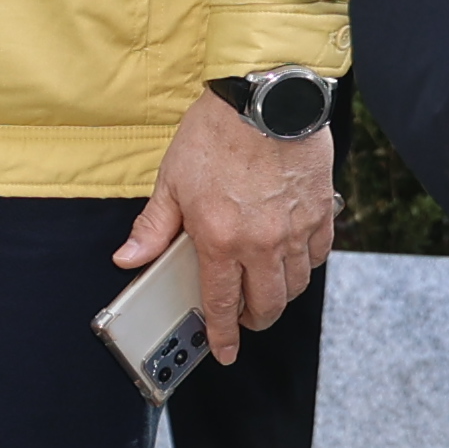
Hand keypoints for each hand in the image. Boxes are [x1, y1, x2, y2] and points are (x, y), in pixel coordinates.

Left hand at [119, 89, 339, 366]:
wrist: (265, 96)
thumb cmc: (216, 133)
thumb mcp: (172, 179)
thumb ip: (154, 226)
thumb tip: (128, 259)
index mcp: (219, 239)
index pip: (220, 304)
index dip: (223, 334)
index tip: (224, 351)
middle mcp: (261, 243)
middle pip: (265, 305)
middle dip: (253, 321)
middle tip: (243, 319)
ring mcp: (294, 230)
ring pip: (295, 286)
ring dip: (279, 296)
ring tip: (265, 289)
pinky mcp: (319, 212)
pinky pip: (317, 256)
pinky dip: (305, 266)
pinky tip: (292, 258)